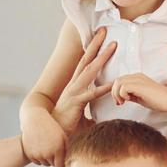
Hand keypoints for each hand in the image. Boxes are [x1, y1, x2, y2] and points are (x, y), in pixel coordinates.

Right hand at [19, 108, 65, 166]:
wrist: (35, 119)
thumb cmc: (52, 127)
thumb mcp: (63, 137)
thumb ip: (65, 151)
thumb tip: (62, 165)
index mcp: (57, 149)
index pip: (60, 166)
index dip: (61, 163)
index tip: (60, 158)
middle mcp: (47, 153)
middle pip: (52, 164)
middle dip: (53, 159)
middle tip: (52, 148)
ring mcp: (37, 154)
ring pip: (44, 163)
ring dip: (46, 158)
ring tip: (46, 146)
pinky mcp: (29, 153)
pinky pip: (36, 161)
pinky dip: (38, 157)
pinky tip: (39, 147)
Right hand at [50, 27, 116, 141]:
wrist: (52, 136)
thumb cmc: (66, 126)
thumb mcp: (82, 116)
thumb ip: (92, 114)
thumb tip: (102, 118)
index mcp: (74, 86)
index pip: (84, 63)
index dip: (92, 51)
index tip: (100, 39)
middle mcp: (73, 85)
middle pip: (86, 60)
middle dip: (96, 44)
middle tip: (105, 30)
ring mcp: (74, 92)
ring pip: (90, 70)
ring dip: (102, 57)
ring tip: (113, 45)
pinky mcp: (76, 103)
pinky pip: (93, 94)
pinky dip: (105, 88)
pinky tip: (115, 83)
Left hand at [110, 72, 166, 111]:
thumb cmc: (158, 100)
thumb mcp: (141, 98)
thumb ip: (131, 95)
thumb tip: (122, 98)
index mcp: (137, 78)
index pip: (120, 81)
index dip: (116, 91)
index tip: (120, 102)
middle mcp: (137, 76)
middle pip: (117, 80)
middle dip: (114, 93)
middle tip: (120, 103)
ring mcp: (138, 79)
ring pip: (118, 82)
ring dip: (117, 94)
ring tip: (123, 102)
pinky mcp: (139, 85)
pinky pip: (123, 87)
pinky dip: (122, 95)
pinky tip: (129, 100)